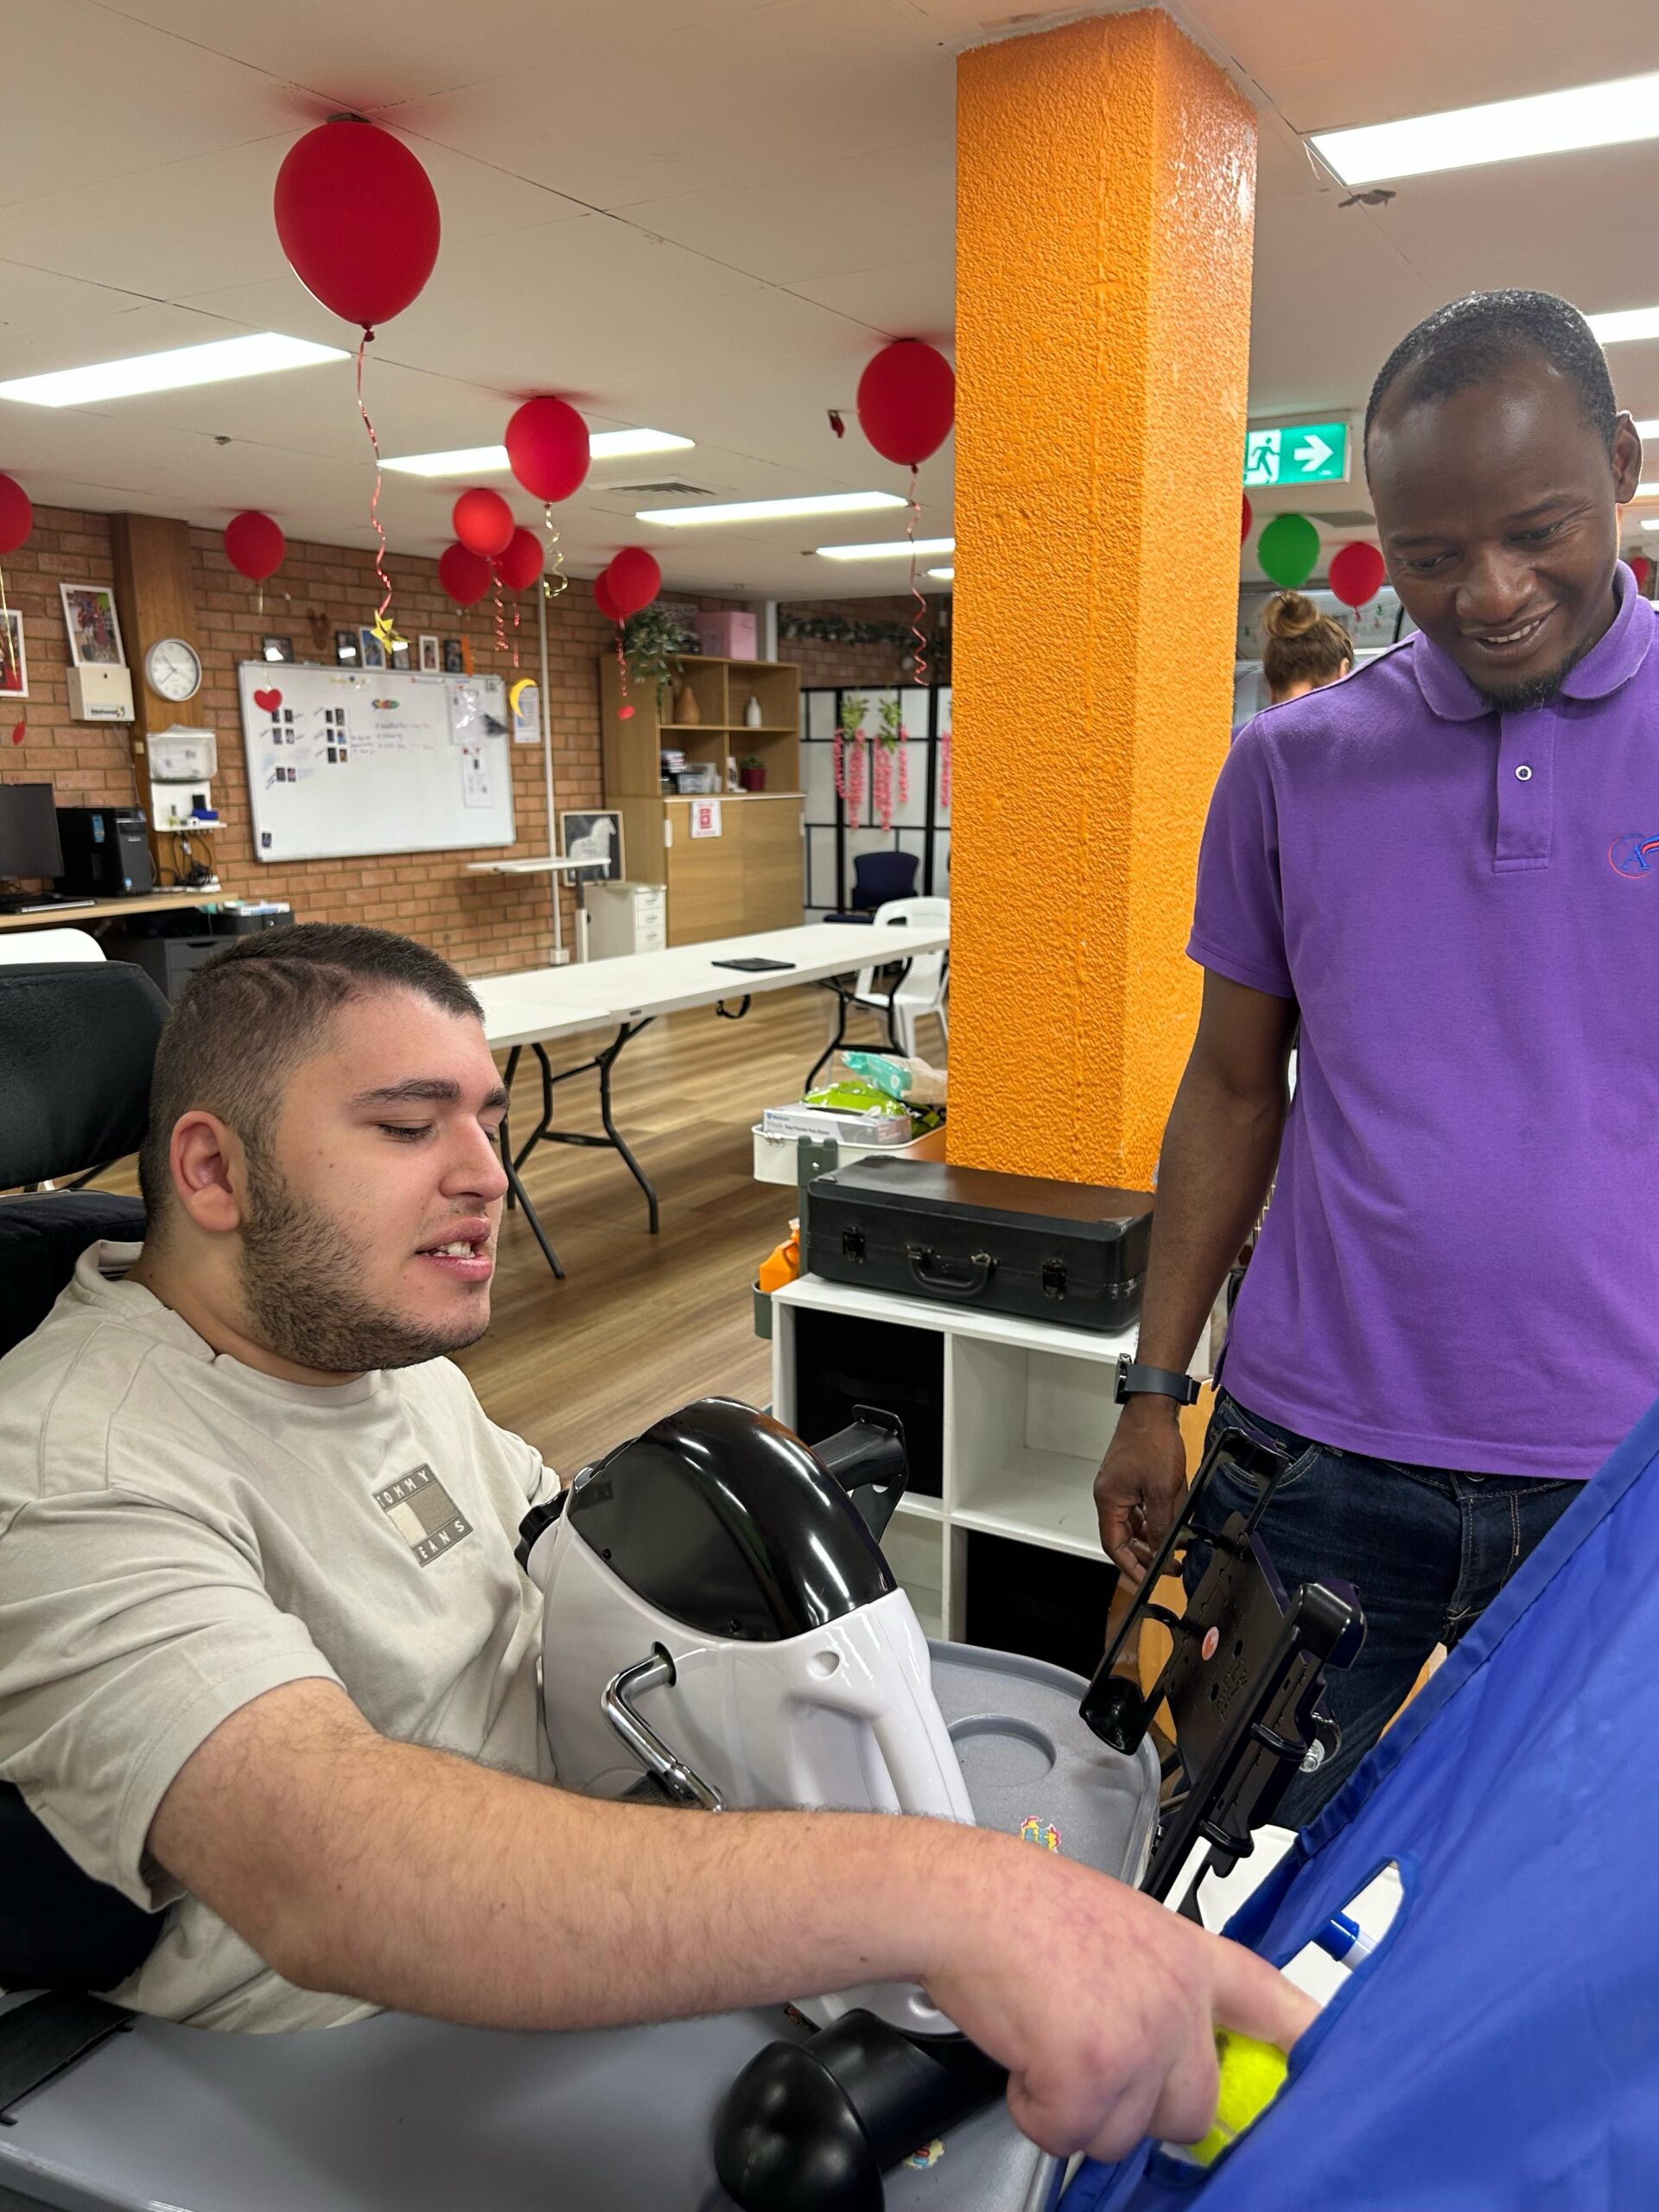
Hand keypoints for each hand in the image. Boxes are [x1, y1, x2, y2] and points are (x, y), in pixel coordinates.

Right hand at [926, 1843, 1316, 2162]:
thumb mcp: (1121, 1924)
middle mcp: (1177, 2000)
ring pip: (1122, 2133)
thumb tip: (1172, 2047)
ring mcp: (1140, 2039)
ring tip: (1046, 2039)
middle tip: (1089, 2059)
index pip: (1272, 2006)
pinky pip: (1066, 2135)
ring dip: (1075, 2107)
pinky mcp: (1092, 2074)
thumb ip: (1160, 1984)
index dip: (1301, 2046)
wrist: (967, 1898)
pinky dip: (1033, 2110)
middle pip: (1192, 2110)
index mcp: (1188, 1956)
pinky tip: (1023, 2053)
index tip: (1316, 2070)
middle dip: (1135, 2104)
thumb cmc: (1024, 1905)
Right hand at [1094, 1397, 1189, 1583]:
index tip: (1147, 1580)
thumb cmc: (1152, 1441)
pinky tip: (1170, 1524)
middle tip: (1167, 1566)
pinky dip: (1153, 1519)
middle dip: (1145, 1555)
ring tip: (1173, 1548)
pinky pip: (1139, 1508)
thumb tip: (1162, 1550)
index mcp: (1109, 1500)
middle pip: (1122, 1537)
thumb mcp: (1163, 1491)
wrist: (1153, 1408)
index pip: (1114, 1546)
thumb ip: (1161, 1525)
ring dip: (1151, 1537)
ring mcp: (1119, 1486)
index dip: (1131, 1567)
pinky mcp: (1130, 1478)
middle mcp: (1109, 1495)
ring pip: (1133, 1523)